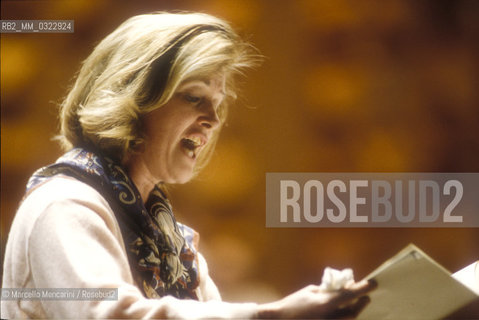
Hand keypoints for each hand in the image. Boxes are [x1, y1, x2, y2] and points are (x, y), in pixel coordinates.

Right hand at [256, 279, 375, 318]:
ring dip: (352, 311)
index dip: (363, 288)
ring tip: (355, 304)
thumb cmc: (293, 303)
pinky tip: (340, 312)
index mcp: (325, 303)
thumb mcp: (310, 291)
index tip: (373, 283)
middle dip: (360, 303)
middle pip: (353, 312)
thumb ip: (326, 291)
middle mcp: (330, 316)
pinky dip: (343, 317)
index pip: (350, 294)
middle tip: (365, 297)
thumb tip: (339, 290)